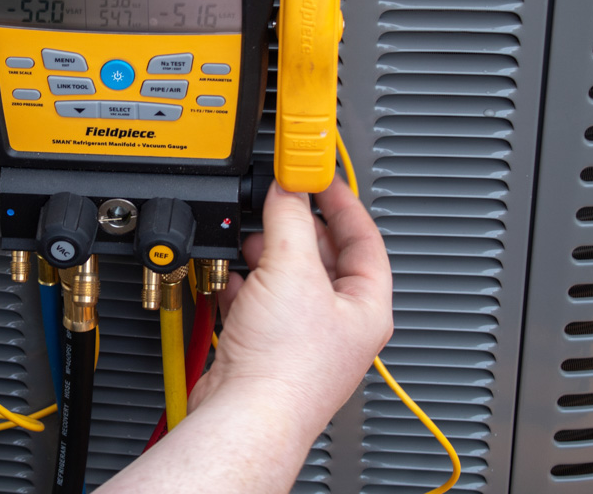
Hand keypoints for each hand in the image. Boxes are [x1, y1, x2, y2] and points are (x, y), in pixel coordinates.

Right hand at [189, 178, 392, 439]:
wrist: (243, 414)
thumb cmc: (286, 367)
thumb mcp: (292, 270)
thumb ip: (289, 219)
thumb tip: (287, 189)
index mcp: (365, 306)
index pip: (364, 239)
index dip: (342, 202)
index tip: (320, 178)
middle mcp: (338, 324)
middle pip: (322, 257)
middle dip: (296, 227)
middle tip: (276, 202)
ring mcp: (300, 337)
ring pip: (286, 279)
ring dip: (265, 255)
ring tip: (247, 239)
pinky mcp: (265, 348)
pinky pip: (256, 302)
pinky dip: (241, 284)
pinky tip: (227, 277)